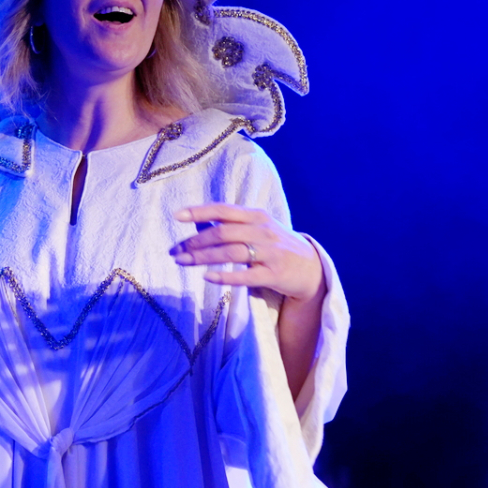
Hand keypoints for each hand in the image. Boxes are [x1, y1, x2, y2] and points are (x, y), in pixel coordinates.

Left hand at [170, 204, 325, 301]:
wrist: (312, 267)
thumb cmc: (277, 246)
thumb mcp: (259, 229)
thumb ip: (233, 225)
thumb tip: (198, 223)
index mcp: (257, 216)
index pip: (224, 210)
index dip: (200, 211)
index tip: (177, 216)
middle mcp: (263, 231)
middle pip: (223, 233)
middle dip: (195, 242)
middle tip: (175, 251)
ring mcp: (270, 252)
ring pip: (231, 252)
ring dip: (203, 258)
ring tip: (182, 262)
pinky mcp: (274, 274)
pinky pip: (246, 275)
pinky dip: (225, 276)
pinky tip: (207, 277)